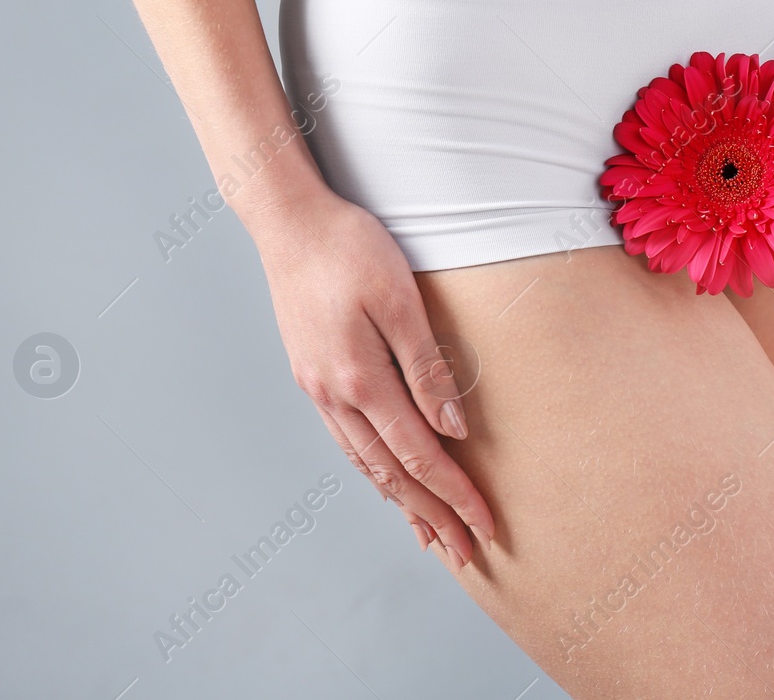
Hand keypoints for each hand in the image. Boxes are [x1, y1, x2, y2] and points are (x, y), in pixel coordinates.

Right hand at [251, 185, 493, 572]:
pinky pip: (347, 441)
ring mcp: (317, 388)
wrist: (289, 221)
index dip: (455, 494)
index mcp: (359, 378)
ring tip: (430, 534)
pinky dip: (372, 471)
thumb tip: (453, 428)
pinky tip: (386, 482)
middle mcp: (334, 394)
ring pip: (364, 464)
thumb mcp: (399, 298)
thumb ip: (427, 366)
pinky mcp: (313, 375)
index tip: (485, 524)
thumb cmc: (350, 247)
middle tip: (465, 553)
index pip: (419, 454)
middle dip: (431, 516)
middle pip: (390, 474)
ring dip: (400, 503)